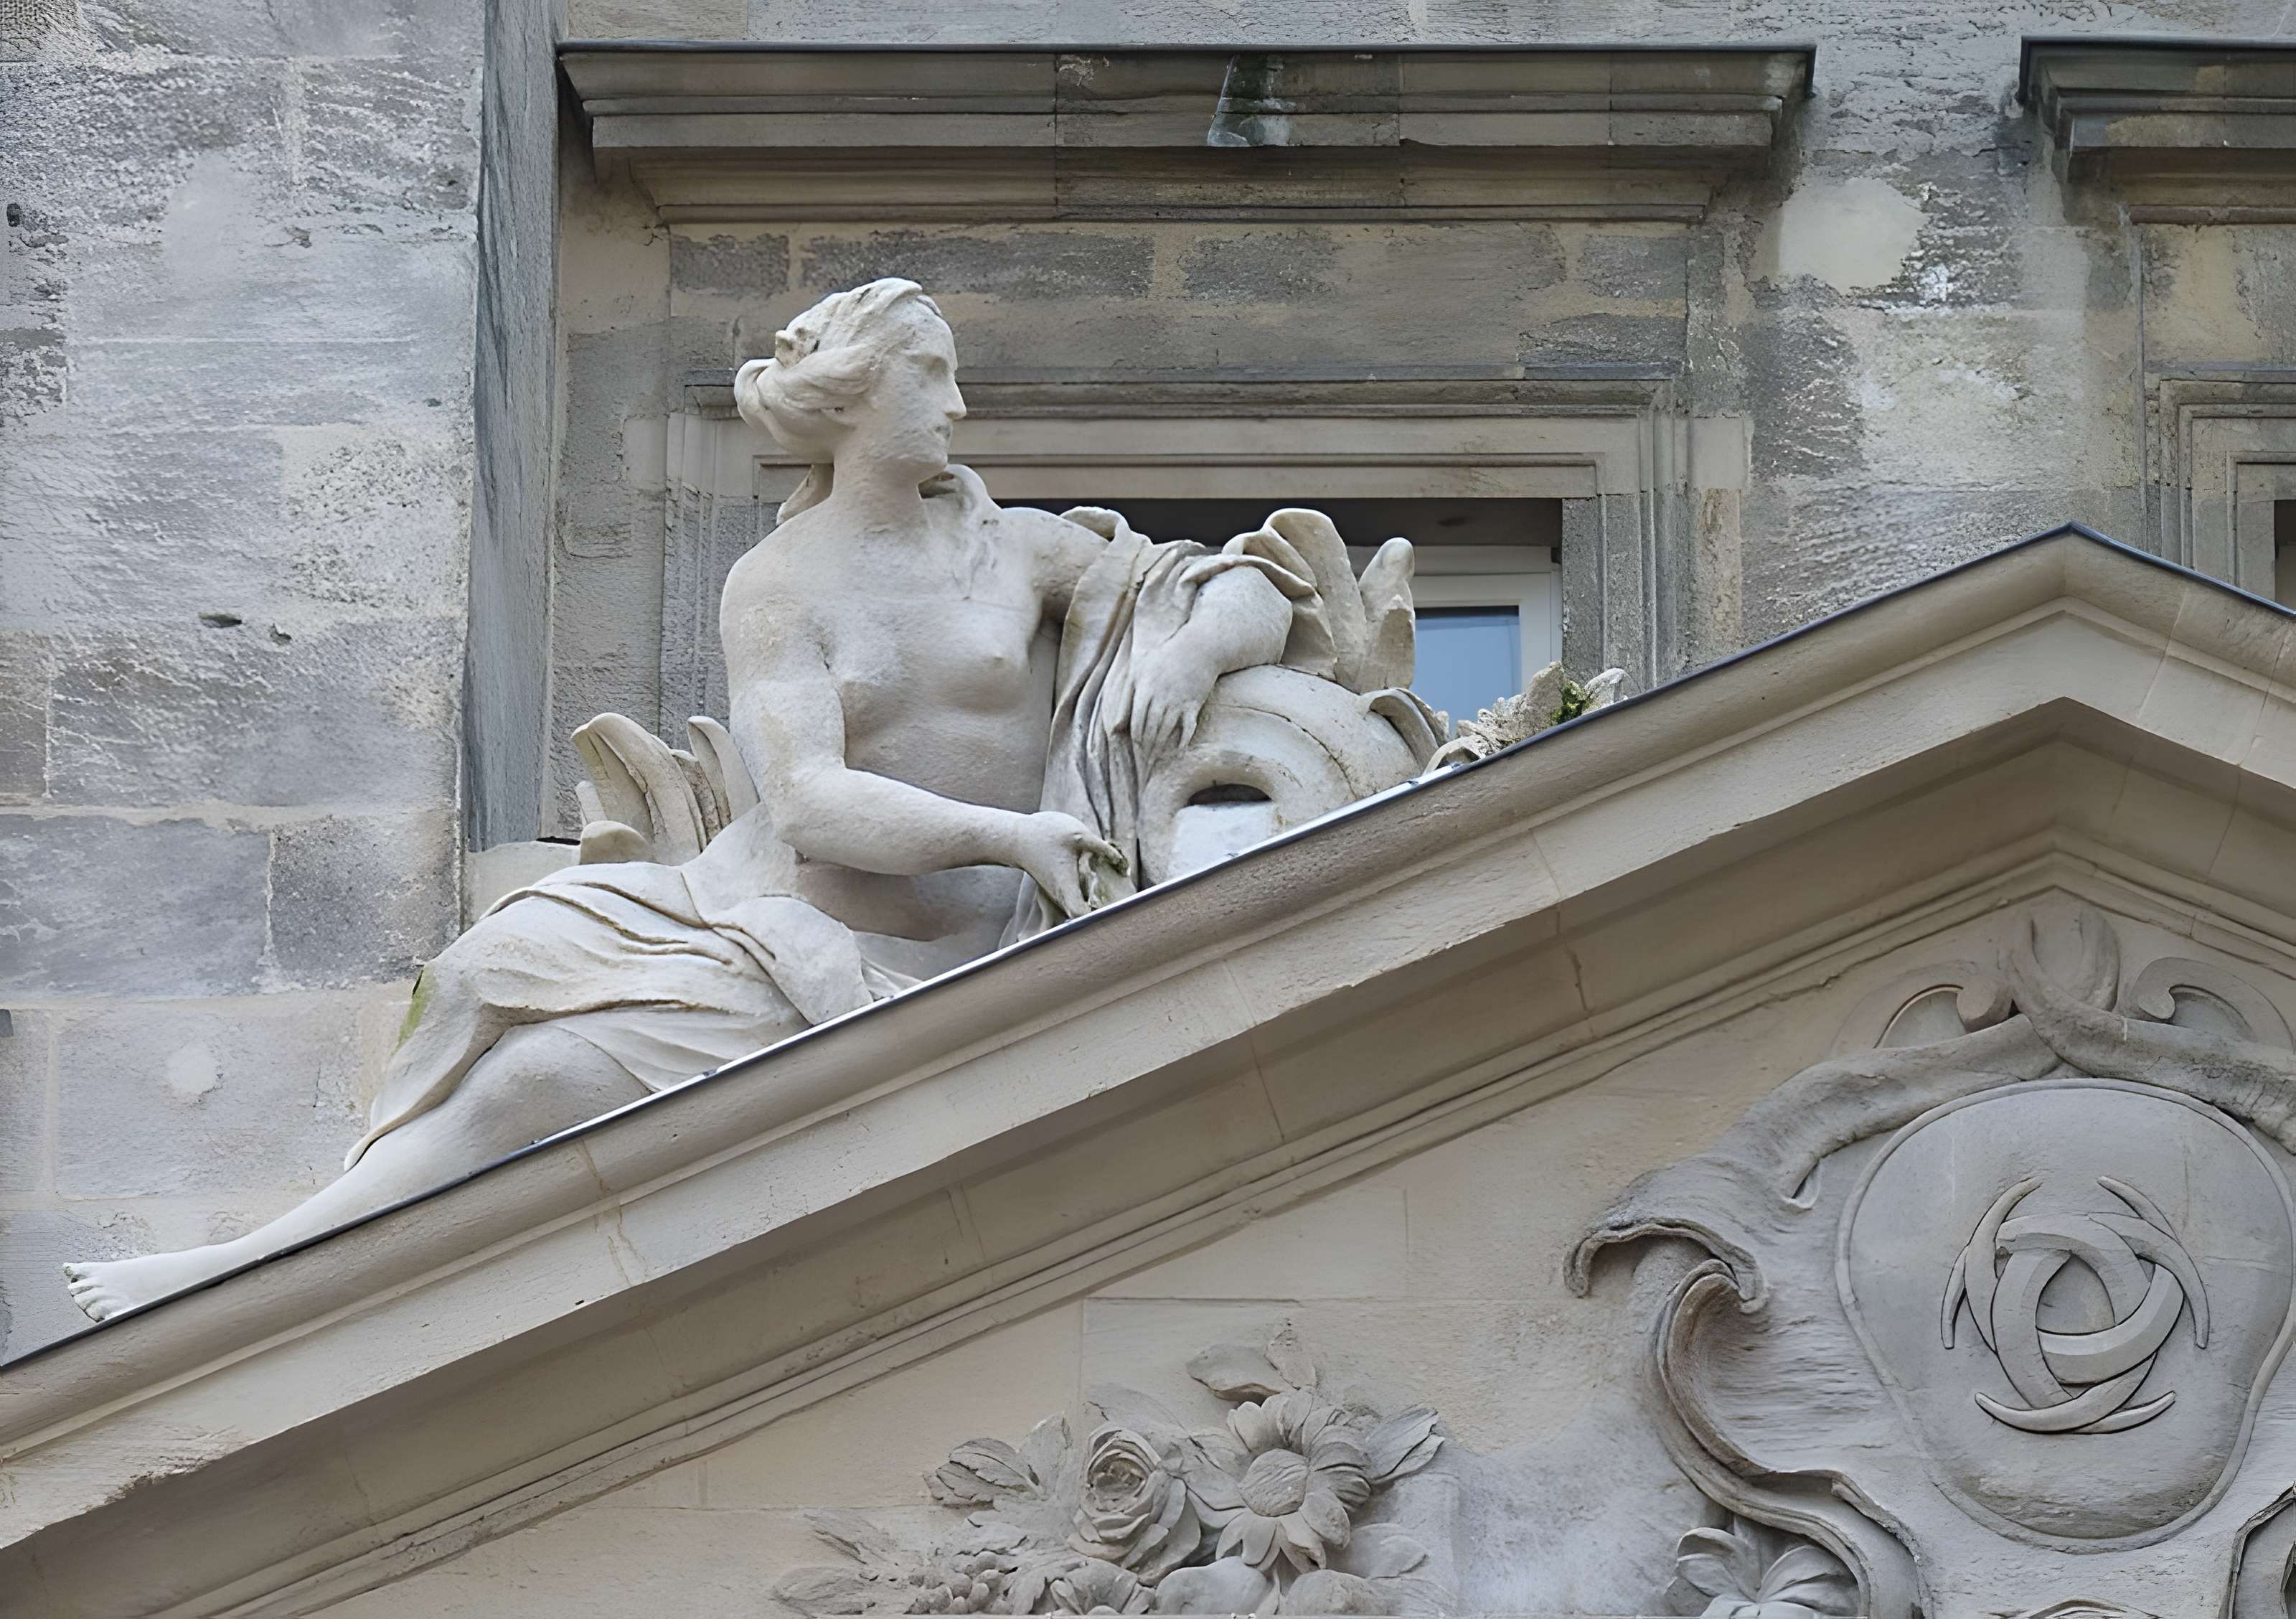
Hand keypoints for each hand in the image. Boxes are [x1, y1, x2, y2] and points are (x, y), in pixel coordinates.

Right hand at [1006, 810, 1125, 919]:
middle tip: (1121, 906)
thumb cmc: (1045, 834)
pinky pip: (1076, 901)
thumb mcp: (1078, 835)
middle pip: (1083, 919)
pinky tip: (1103, 889)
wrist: (1018, 837)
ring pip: (1079, 911)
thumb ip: (1101, 848)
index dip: (1097, 918)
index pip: (1081, 916)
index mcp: (1066, 887)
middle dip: (1101, 915)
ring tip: (1117, 900)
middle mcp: (1062, 897)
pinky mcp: (1059, 890)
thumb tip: (1121, 861)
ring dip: (1096, 908)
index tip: (1112, 911)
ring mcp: (1059, 895)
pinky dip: (1089, 899)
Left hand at [1129, 635, 1218, 761]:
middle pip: (1150, 729)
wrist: (1198, 648)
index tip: (1134, 748)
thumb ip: (1125, 694)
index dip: (1135, 737)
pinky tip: (1177, 751)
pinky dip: (1183, 741)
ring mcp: (1178, 702)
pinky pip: (1187, 728)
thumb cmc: (1165, 657)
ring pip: (1166, 731)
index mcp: (1145, 689)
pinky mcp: (1194, 704)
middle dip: (1146, 747)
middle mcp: (1160, 698)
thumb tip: (1114, 725)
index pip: (1136, 722)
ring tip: (1155, 759)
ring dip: (1160, 748)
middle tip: (1143, 761)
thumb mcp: (1140, 669)